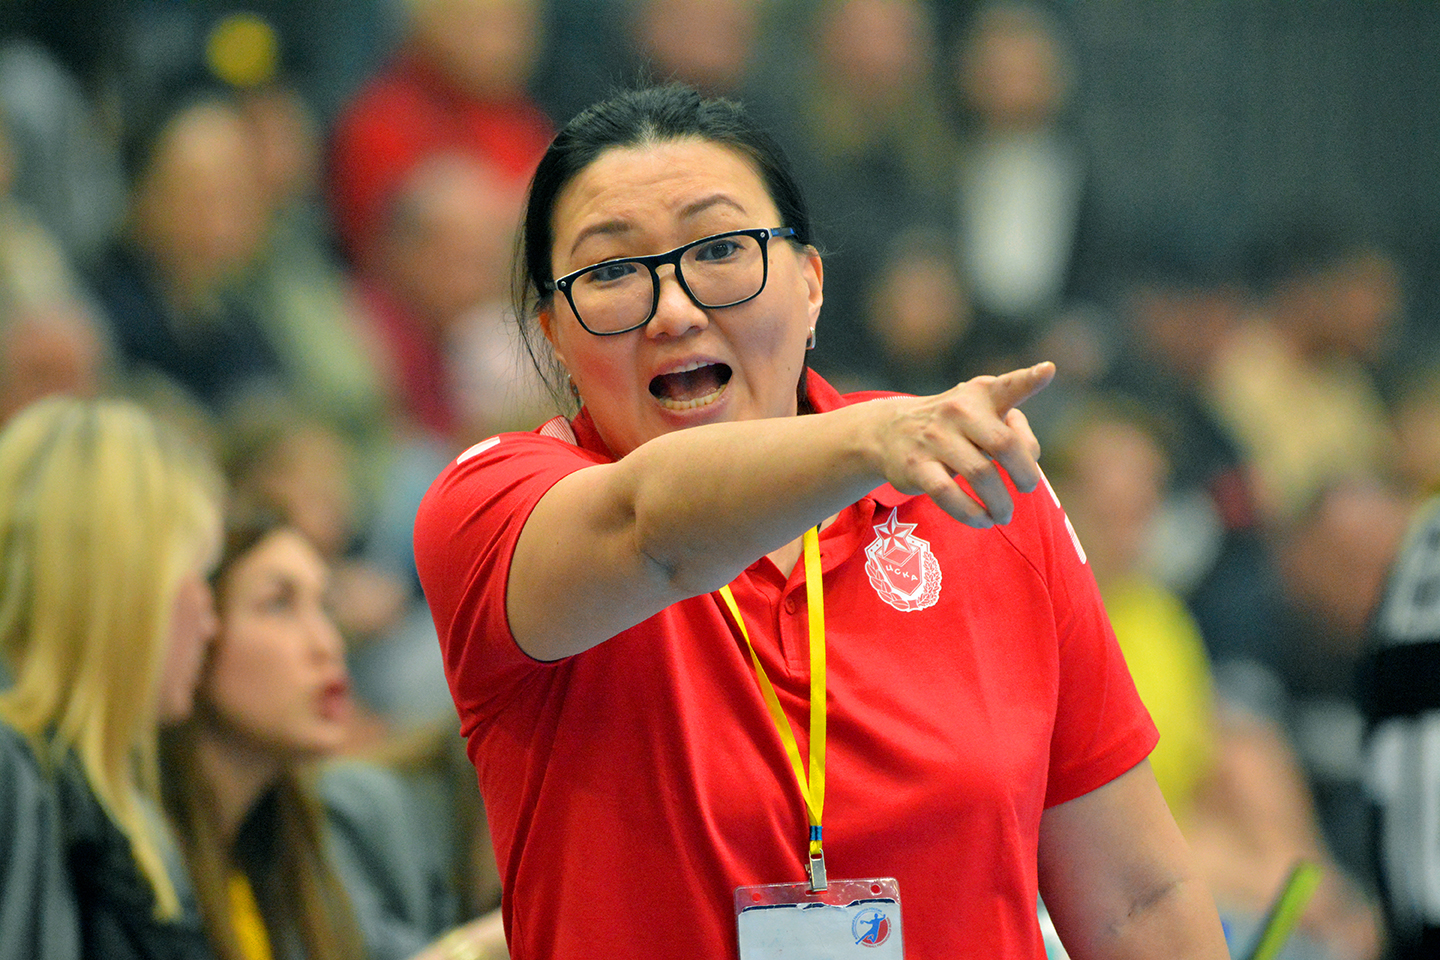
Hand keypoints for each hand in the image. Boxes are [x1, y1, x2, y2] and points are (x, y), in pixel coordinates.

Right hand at [878, 362, 1052, 527]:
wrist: (889, 431)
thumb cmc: (952, 426)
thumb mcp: (980, 414)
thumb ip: (1015, 430)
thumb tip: (1031, 456)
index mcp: (980, 395)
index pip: (1007, 386)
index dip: (1029, 379)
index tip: (1047, 371)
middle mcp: (958, 411)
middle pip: (1003, 444)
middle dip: (1024, 473)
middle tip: (1028, 488)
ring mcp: (935, 439)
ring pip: (980, 475)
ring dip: (1000, 502)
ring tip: (1004, 514)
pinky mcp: (916, 466)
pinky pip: (948, 494)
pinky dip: (971, 513)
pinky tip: (982, 521)